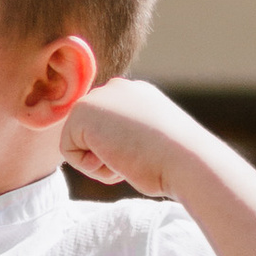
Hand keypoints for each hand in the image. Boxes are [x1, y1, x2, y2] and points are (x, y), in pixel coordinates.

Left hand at [60, 76, 199, 200]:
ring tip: (130, 158)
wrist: (187, 159)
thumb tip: (109, 152)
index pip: (110, 130)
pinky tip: (116, 159)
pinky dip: (89, 166)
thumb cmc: (178, 163)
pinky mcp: (82, 111)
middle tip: (140, 157)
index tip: (148, 155)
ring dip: (101, 163)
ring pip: (80, 143)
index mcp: (139, 94)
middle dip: (109, 155)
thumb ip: (131, 139)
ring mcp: (99, 96)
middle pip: (92, 136)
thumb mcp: (156, 145)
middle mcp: (118, 88)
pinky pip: (68, 151)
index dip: (123, 153)